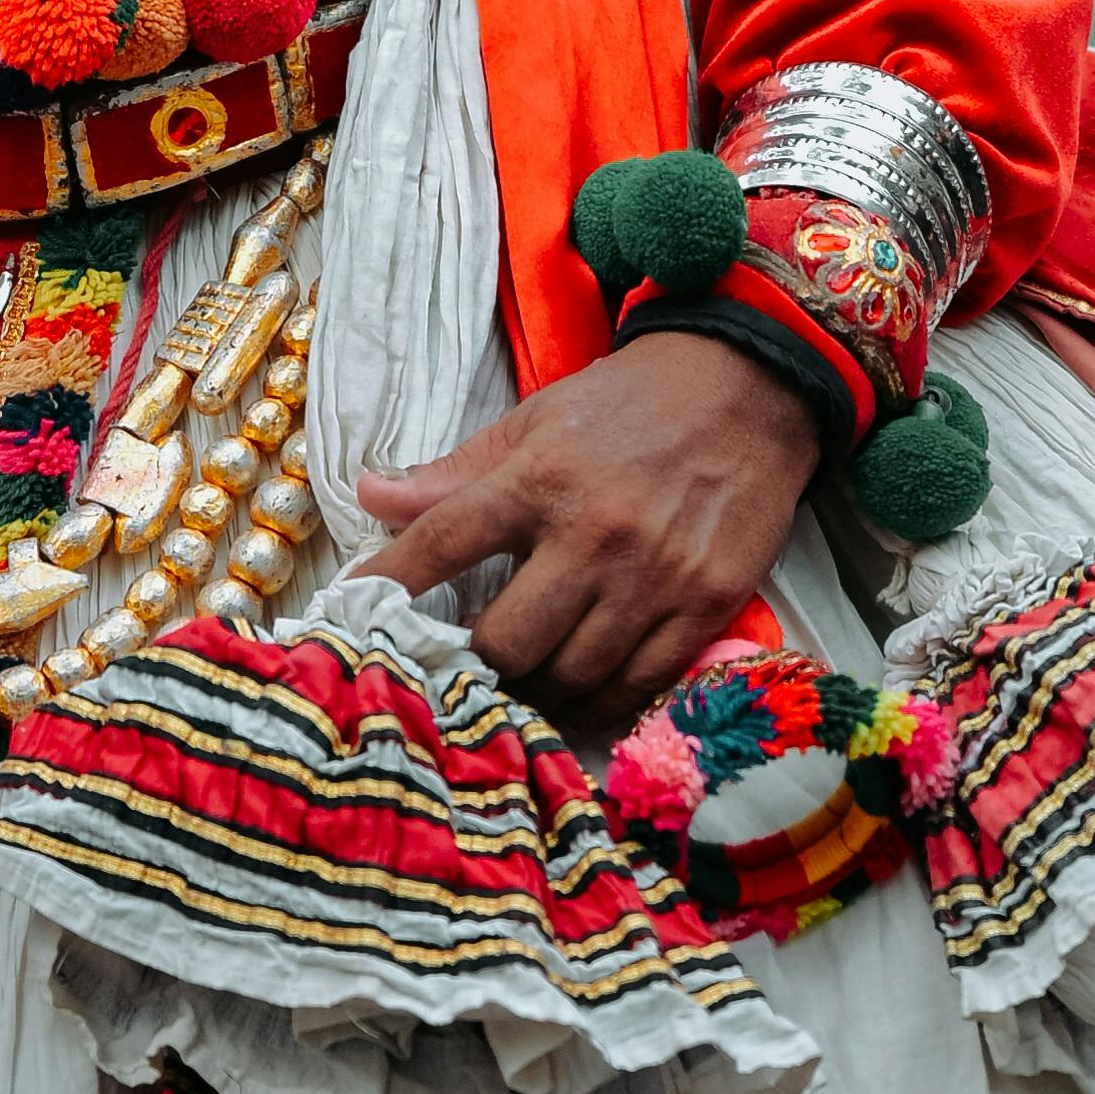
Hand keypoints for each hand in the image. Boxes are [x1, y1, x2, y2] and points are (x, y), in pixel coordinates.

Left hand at [354, 327, 817, 717]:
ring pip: (573, 675)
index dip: (391, 582)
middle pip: (509, 640)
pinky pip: (638, 686)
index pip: (445, 540)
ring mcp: (655, 577)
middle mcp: (594, 533)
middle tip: (462, 671)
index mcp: (541, 478)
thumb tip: (369, 493)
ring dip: (537, 692)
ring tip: (519, 689)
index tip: (348, 613)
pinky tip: (580, 697)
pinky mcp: (706, 607)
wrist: (747, 388)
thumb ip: (454, 472)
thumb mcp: (536, 421)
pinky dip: (600, 704)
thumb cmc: (628, 405)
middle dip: (478, 665)